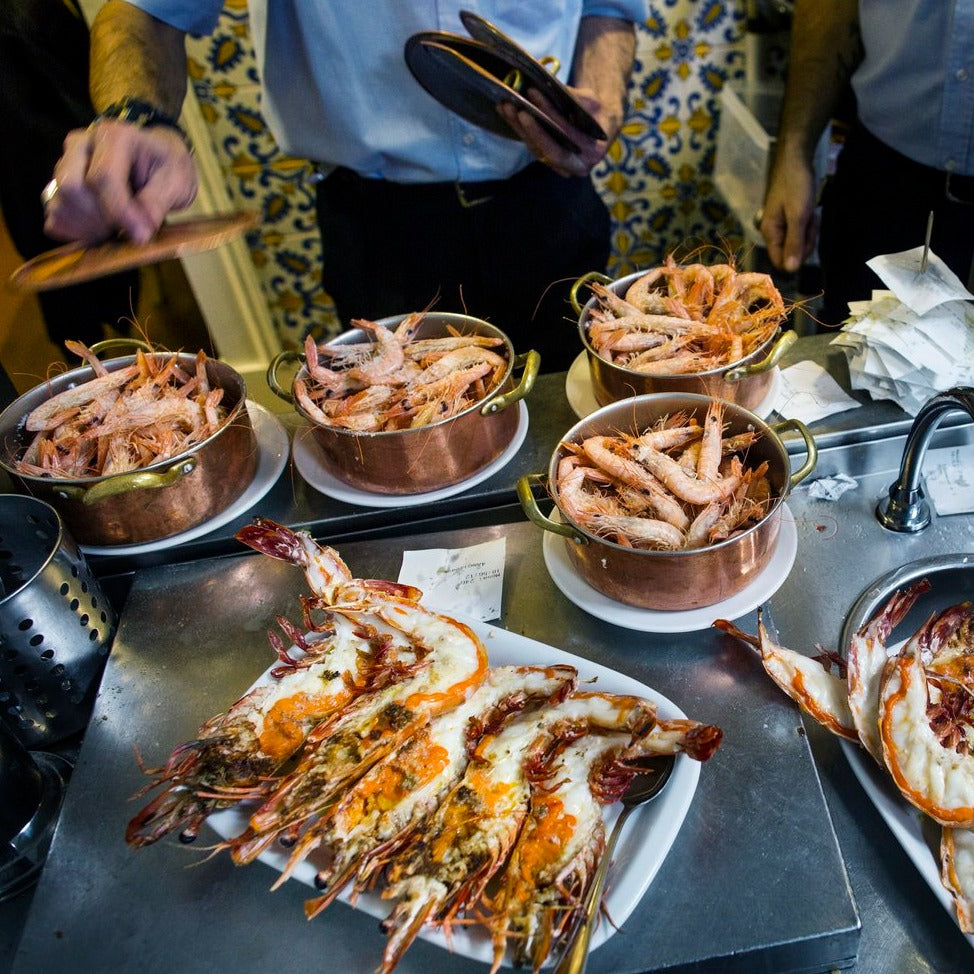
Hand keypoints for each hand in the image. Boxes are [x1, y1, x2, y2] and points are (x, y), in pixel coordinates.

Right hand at [43, 119, 197, 244]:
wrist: (157, 161)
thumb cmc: (167, 168)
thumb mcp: (177, 182)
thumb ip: (157, 203)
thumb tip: (140, 231)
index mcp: (113, 136)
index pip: (103, 176)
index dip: (120, 213)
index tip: (140, 236)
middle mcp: (81, 145)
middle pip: (71, 187)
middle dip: (100, 220)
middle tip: (129, 232)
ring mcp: (65, 164)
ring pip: (61, 204)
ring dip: (89, 229)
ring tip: (119, 230)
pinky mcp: (59, 186)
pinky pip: (56, 217)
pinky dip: (77, 233)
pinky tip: (102, 232)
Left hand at [496, 86, 609, 177]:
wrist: (597, 123)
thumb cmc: (597, 110)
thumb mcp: (591, 101)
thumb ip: (574, 99)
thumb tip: (549, 87)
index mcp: (593, 154)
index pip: (567, 136)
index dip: (549, 115)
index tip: (534, 94)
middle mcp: (575, 166)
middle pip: (547, 148)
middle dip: (529, 126)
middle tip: (513, 106)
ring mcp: (558, 165)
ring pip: (535, 147)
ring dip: (517, 126)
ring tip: (505, 105)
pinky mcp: (545, 158)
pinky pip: (530, 144)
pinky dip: (517, 127)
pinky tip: (505, 111)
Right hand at [759, 151, 819, 273]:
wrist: (796, 159)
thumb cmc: (796, 186)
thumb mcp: (799, 216)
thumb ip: (794, 243)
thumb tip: (791, 271)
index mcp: (770, 233)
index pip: (780, 261)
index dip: (796, 257)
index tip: (807, 240)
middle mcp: (772, 232)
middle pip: (792, 253)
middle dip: (806, 241)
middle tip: (810, 220)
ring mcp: (781, 225)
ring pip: (799, 242)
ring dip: (809, 231)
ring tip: (811, 213)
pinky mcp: (789, 218)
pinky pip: (801, 231)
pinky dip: (809, 224)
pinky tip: (810, 211)